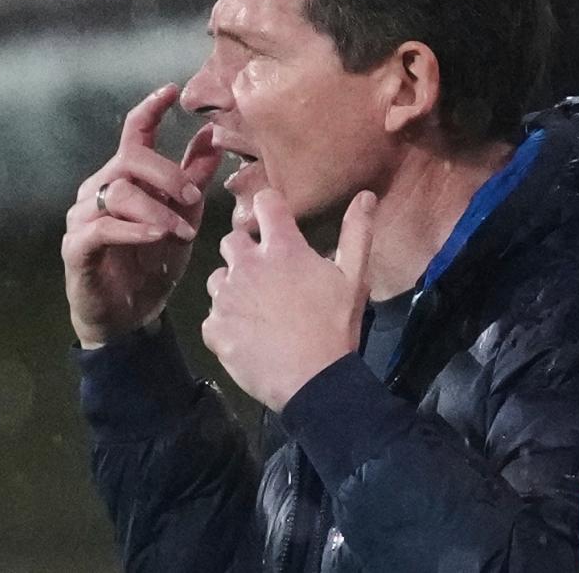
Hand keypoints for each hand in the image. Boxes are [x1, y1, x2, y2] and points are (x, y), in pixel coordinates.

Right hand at [62, 84, 221, 348]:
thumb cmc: (152, 265)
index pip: (133, 132)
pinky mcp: (76, 247)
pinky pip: (101, 228)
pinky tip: (157, 235)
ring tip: (181, 231)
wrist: (130, 316)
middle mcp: (98, 189)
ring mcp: (82, 217)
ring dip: (156, 209)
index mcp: (124, 177)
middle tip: (193, 195)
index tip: (172, 91)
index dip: (150, 109)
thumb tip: (212, 137)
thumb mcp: (183, 218)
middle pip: (129, 160)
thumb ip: (193, 179)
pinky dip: (133, 229)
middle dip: (166, 174)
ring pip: (118, 192)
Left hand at [203, 188, 376, 410]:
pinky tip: (247, 338)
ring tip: (256, 310)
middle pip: (232, 239)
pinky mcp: (214, 328)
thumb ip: (357, 233)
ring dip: (233, 288)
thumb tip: (365, 195)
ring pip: (218, 278)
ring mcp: (226, 297)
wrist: (314, 383)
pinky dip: (226, 324)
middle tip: (266, 274)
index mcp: (282, 248)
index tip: (276, 224)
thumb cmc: (336, 327)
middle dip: (246, 251)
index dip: (270, 209)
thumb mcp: (354, 279)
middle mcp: (247, 264)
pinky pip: (212, 317)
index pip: (265, 203)